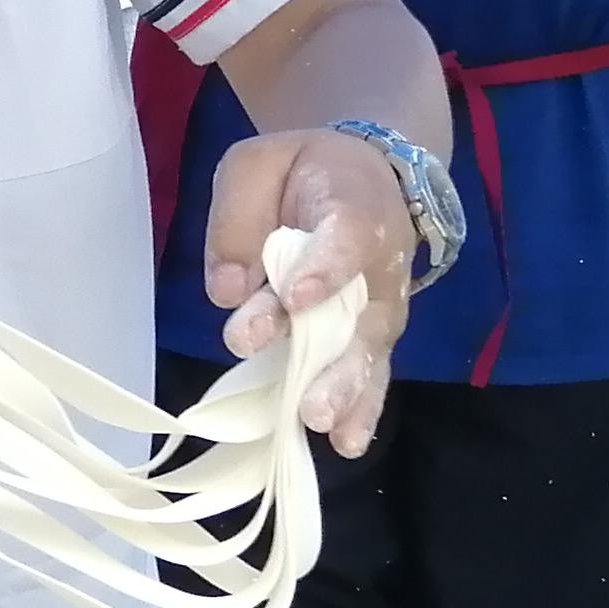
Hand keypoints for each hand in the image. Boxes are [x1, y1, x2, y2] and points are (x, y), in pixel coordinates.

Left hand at [204, 127, 414, 458]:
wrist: (363, 173)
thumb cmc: (303, 170)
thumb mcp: (256, 165)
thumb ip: (236, 218)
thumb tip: (227, 291)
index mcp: (353, 206)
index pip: (345, 237)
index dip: (324, 267)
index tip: (297, 297)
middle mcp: (379, 263)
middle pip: (359, 314)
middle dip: (330, 360)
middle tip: (307, 399)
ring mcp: (381, 305)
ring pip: (368, 353)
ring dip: (346, 393)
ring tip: (324, 426)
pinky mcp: (373, 334)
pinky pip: (371, 373)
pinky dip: (360, 408)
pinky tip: (346, 442)